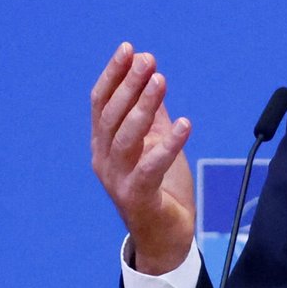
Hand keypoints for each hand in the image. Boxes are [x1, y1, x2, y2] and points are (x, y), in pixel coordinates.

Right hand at [90, 42, 195, 274]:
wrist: (165, 239)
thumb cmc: (160, 188)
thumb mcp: (156, 143)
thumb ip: (153, 115)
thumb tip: (154, 76)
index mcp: (104, 144)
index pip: (102, 103)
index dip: (114, 74)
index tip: (129, 48)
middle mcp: (104, 160)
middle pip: (112, 115)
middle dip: (129, 84)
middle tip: (148, 60)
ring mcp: (117, 180)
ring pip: (125, 138)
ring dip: (143, 107)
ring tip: (161, 82)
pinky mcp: (137, 197)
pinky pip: (150, 167)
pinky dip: (167, 144)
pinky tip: (185, 124)